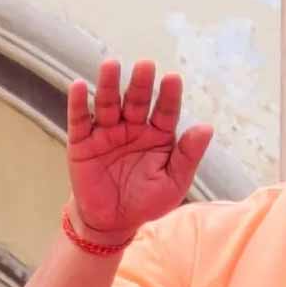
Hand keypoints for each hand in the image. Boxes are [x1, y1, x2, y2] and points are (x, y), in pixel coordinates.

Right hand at [66, 59, 212, 243]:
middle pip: (137, 101)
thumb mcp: (174, 182)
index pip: (166, 111)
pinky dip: (78, 103)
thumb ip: (188, 155)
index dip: (169, 95)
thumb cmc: (147, 200)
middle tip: (145, 64)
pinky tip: (78, 85)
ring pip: (108, 104)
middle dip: (141, 83)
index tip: (173, 78)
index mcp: (159, 135)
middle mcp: (133, 128)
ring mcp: (107, 133)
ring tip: (111, 65)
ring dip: (108, 85)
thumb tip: (207, 127)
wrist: (113, 222)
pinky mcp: (82, 143)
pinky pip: (79, 120)